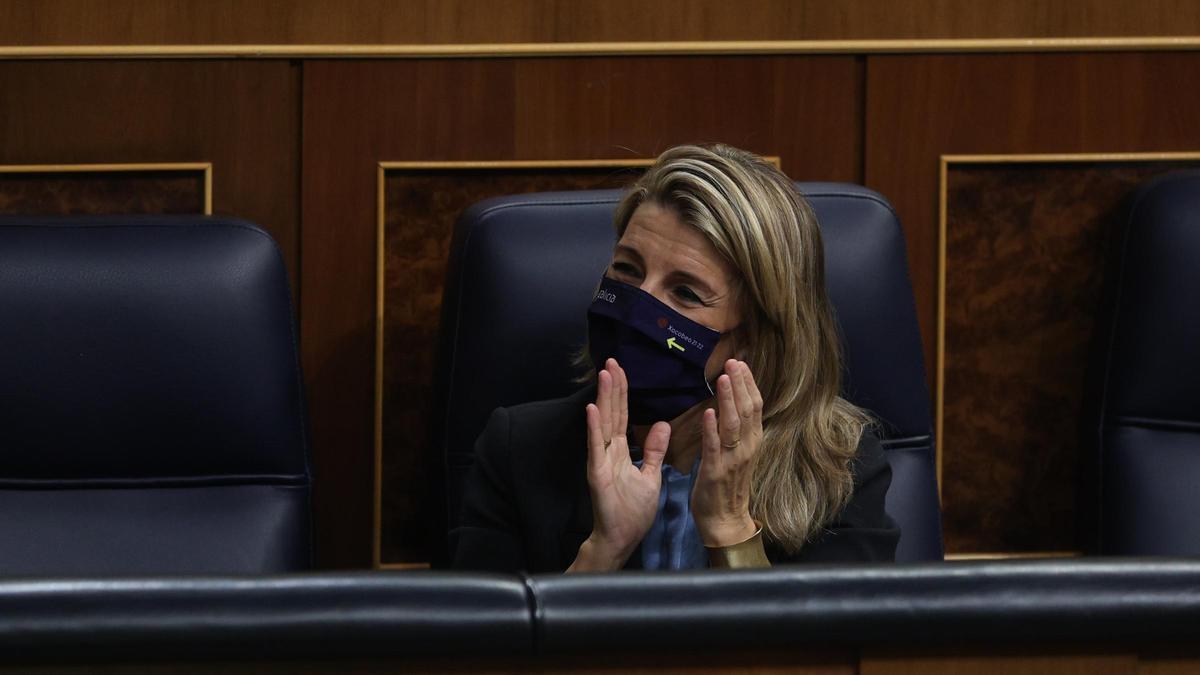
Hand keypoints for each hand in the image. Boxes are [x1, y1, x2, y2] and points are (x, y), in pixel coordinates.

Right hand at [568, 358, 670, 571]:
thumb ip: (653, 450)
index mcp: (621, 451)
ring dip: (603, 399)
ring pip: (603, 424)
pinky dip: (594, 428)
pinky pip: (596, 447)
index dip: (622, 393)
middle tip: (611, 361)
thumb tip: (660, 425)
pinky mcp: (597, 473)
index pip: (621, 415)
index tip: (621, 370)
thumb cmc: (633, 511)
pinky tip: (592, 409)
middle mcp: (609, 451)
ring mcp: (601, 461)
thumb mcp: (650, 475)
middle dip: (612, 387)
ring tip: (604, 375)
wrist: (622, 538)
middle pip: (612, 413)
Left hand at [691, 359, 763, 546]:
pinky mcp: (715, 471)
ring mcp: (733, 459)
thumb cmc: (728, 484)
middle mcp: (747, 447)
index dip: (748, 383)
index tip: (740, 363)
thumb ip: (737, 429)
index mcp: (752, 441)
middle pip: (748, 410)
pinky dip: (712, 429)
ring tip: (723, 378)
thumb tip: (731, 402)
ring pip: (734, 424)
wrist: (726, 520)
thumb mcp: (738, 453)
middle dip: (740, 384)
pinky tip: (708, 413)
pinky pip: (715, 447)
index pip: (755, 406)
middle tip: (732, 362)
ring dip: (728, 400)